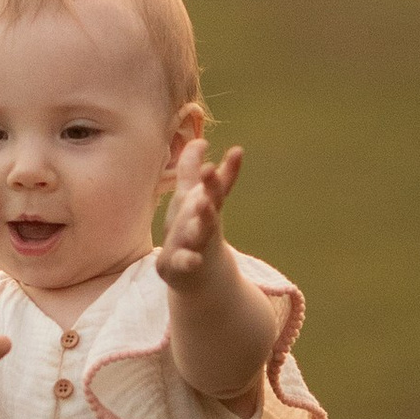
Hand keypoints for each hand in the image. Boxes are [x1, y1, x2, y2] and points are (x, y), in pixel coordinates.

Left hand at [154, 137, 244, 290]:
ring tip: (203, 202)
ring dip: (204, 218)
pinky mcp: (183, 266)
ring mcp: (197, 246)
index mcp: (206, 207)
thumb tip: (199, 139)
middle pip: (211, 204)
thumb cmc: (193, 232)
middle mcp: (206, 224)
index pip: (219, 186)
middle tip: (210, 169)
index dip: (228, 169)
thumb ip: (192, 171)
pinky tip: (191, 258)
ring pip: (202, 231)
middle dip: (211, 188)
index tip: (237, 151)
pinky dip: (189, 261)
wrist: (200, 279)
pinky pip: (185, 263)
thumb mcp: (190, 199)